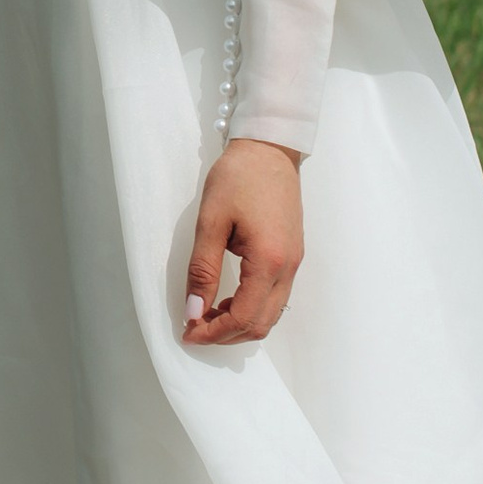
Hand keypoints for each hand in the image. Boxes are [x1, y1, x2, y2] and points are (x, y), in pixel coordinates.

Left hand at [183, 138, 303, 345]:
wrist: (269, 149)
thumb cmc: (239, 177)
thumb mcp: (211, 222)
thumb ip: (203, 270)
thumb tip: (193, 310)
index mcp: (269, 260)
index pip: (244, 316)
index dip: (214, 332)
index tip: (188, 331)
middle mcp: (288, 268)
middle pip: (261, 324)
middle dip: (227, 334)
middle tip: (194, 328)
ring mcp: (294, 263)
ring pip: (271, 314)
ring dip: (239, 323)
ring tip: (207, 314)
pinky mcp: (292, 256)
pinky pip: (275, 297)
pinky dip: (251, 308)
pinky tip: (227, 298)